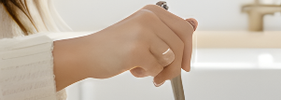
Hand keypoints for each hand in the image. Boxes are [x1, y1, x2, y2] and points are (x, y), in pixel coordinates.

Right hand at [54, 4, 196, 87]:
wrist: (86, 54)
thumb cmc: (113, 46)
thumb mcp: (143, 32)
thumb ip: (167, 30)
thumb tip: (193, 24)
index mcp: (152, 12)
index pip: (184, 29)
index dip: (188, 50)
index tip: (184, 63)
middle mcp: (149, 19)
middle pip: (180, 45)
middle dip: (176, 66)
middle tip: (166, 76)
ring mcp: (143, 33)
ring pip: (170, 58)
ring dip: (158, 70)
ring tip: (142, 67)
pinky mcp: (136, 50)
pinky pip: (156, 69)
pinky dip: (146, 74)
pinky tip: (132, 69)